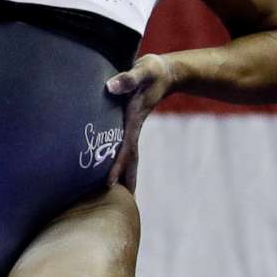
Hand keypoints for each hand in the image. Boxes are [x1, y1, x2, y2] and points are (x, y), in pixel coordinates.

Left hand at [102, 54, 177, 191]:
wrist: (167, 72)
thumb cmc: (152, 71)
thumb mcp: (142, 71)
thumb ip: (128, 79)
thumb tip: (110, 87)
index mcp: (134, 119)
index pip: (125, 147)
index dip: (117, 165)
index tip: (109, 184)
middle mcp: (133, 127)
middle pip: (129, 159)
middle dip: (125, 180)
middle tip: (120, 206)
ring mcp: (133, 127)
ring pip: (129, 156)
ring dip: (125, 175)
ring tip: (120, 197)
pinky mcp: (131, 123)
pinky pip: (126, 147)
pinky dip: (123, 162)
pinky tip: (116, 171)